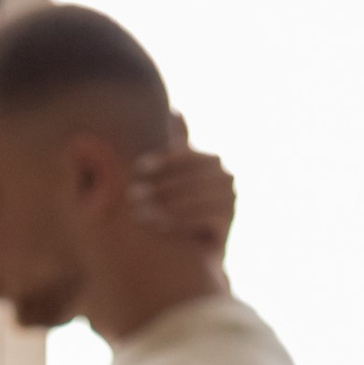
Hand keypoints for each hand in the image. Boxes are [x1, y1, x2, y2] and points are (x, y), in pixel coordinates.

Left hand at [132, 136, 234, 256]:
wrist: (190, 254)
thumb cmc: (177, 208)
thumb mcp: (175, 174)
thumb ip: (176, 145)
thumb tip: (174, 110)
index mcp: (214, 163)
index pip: (190, 156)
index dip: (164, 160)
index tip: (139, 167)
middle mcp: (227, 180)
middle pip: (193, 178)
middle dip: (161, 185)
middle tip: (133, 194)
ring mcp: (230, 203)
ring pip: (197, 198)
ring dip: (165, 204)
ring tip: (140, 212)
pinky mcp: (227, 225)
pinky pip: (205, 219)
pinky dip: (179, 221)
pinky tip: (156, 225)